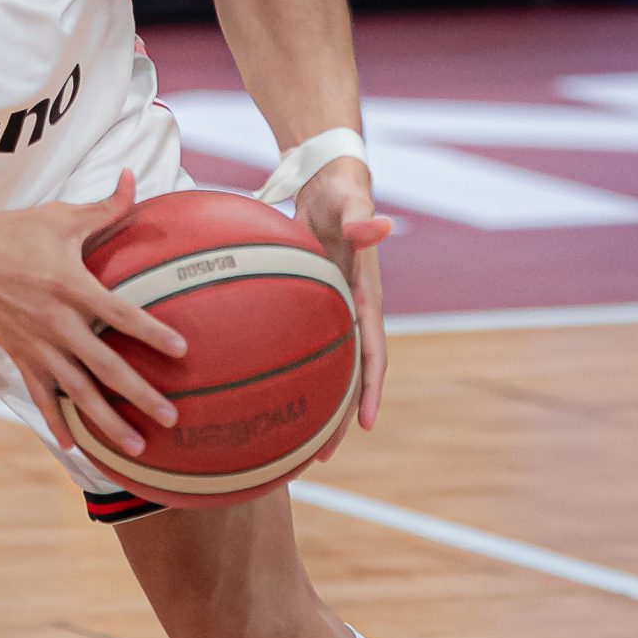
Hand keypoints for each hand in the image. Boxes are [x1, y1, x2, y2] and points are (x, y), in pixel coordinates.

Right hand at [0, 172, 185, 460]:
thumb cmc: (10, 232)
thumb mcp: (59, 216)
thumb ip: (105, 208)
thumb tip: (135, 178)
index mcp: (71, 286)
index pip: (120, 315)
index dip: (152, 333)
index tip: (182, 351)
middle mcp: (55, 323)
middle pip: (105, 366)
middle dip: (140, 394)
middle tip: (171, 417)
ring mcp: (35, 345)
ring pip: (77, 392)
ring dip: (107, 422)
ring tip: (135, 445)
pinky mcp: (17, 356)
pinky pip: (41, 396)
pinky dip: (57, 422)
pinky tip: (77, 446)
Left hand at [296, 156, 391, 446]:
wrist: (330, 181)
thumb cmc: (341, 192)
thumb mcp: (350, 203)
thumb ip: (362, 218)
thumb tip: (380, 225)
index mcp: (367, 298)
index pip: (373, 352)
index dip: (369, 390)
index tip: (362, 425)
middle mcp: (352, 312)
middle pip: (347, 375)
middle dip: (336, 417)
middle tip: (319, 457)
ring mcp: (331, 312)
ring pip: (324, 368)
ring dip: (313, 405)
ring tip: (290, 443)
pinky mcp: (311, 307)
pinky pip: (301, 346)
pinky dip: (287, 371)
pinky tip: (256, 391)